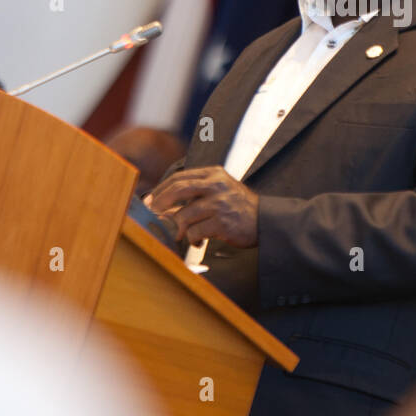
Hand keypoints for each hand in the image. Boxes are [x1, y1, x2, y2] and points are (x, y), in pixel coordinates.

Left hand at [143, 166, 259, 248]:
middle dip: (159, 203)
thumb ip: (195, 195)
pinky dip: (192, 239)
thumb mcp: (220, 191)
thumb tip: (163, 208)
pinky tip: (199, 242)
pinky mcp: (222, 223)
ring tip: (184, 235)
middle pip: (177, 190)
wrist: (265, 221)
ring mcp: (219, 204)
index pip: (179, 178)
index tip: (150, 200)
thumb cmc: (238, 207)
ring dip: (179, 228)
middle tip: (152, 214)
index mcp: (214, 174)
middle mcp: (216, 185)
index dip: (160, 190)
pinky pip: (194, 232)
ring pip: (184, 215)